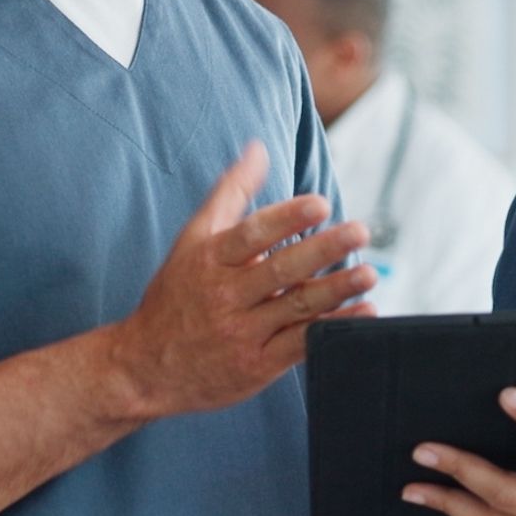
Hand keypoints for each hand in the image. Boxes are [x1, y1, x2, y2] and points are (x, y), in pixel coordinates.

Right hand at [107, 142, 377, 417]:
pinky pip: (302, 345)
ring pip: (296, 308)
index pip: (251, 235)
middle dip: (323, 249)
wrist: (146, 366)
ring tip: (369, 273)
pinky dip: (335, 328)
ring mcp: (242, 333)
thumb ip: (230, 193)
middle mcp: (226, 296)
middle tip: (359, 231)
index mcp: (211, 260)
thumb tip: (259, 148)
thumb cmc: (177, 294)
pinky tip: (365, 312)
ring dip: (336, 290)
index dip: (286, 218)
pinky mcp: (258, 365)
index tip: (319, 204)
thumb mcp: (193, 240)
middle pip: (280, 270)